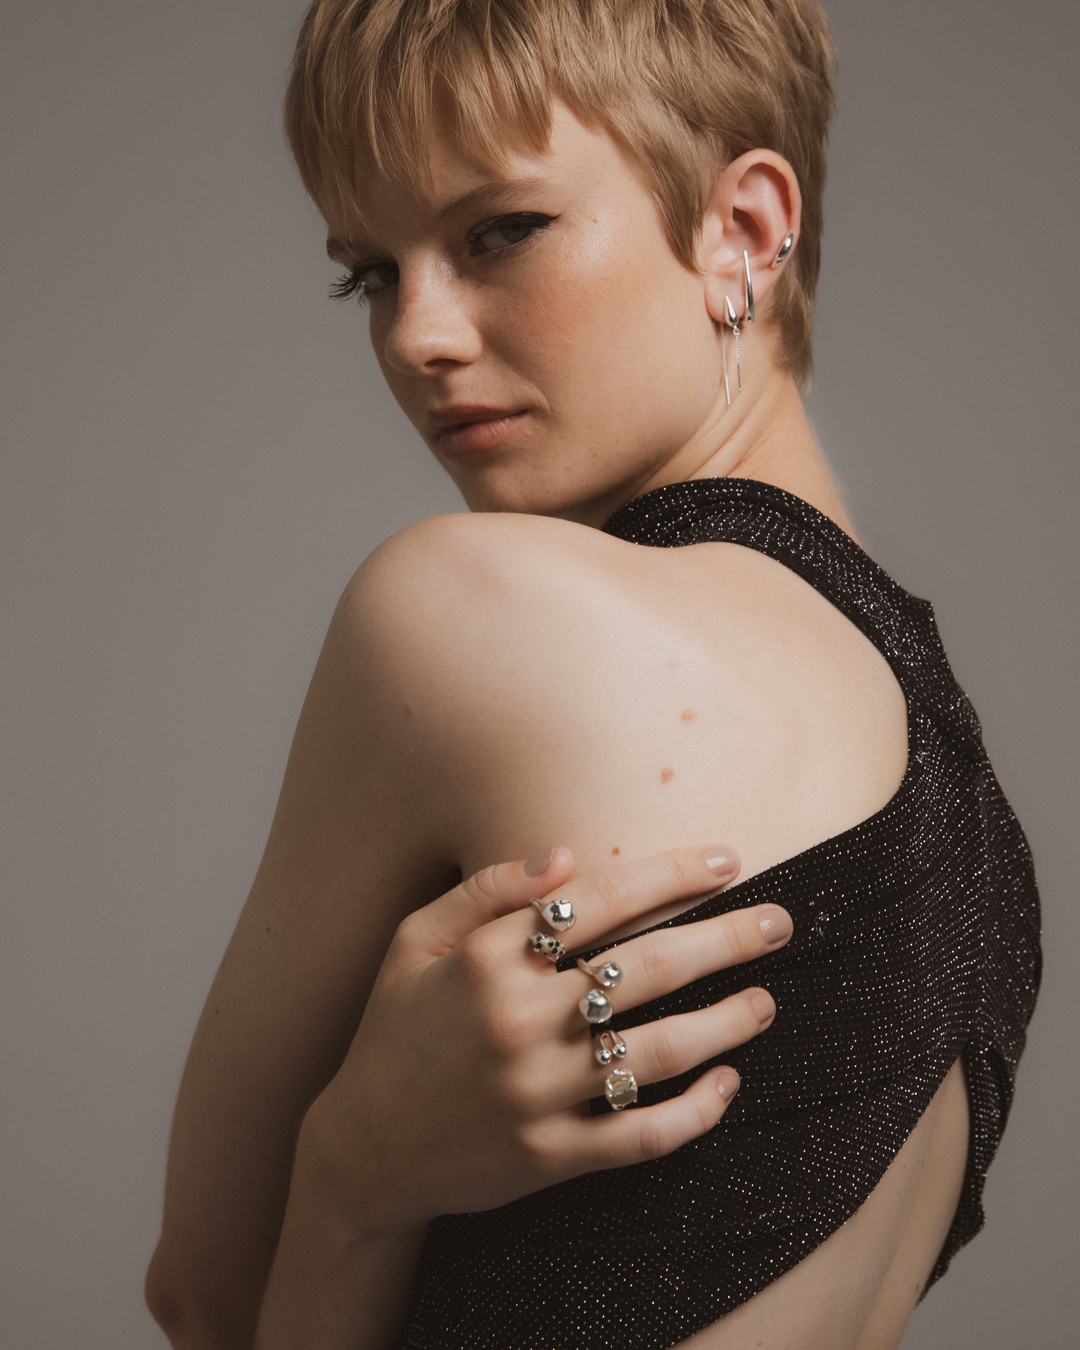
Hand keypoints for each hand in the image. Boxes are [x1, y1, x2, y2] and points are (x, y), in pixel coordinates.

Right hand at [294, 844, 791, 1237]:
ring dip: (726, 1023)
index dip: (671, 875)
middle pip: (648, 969)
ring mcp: (537, 1095)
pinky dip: (693, 1113)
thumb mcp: (414, 942)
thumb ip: (485, 891)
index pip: (601, 902)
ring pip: (657, 1053)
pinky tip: (727, 1085)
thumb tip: (564, 853)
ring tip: (768, 1001)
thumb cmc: (394, 1029)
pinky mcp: (549, 1157)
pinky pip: (640, 1137)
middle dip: (727, 938)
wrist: (360, 1150)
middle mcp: (517, 1022)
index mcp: (487, 960)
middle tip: (782, 922)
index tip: (727, 861)